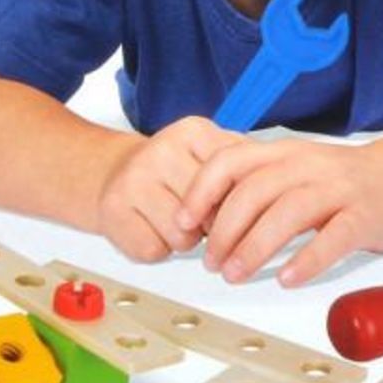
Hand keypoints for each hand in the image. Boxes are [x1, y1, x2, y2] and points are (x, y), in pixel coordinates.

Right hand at [96, 117, 244, 261]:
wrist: (112, 172)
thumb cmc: (169, 171)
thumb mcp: (208, 155)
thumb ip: (241, 169)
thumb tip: (270, 194)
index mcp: (193, 131)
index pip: (234, 183)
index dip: (236, 204)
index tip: (229, 204)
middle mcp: (160, 150)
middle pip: (210, 214)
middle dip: (209, 225)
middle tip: (195, 214)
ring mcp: (133, 179)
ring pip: (183, 237)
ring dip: (183, 241)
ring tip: (172, 221)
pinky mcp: (114, 210)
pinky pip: (154, 251)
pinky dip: (157, 250)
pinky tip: (150, 228)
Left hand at [176, 138, 382, 285]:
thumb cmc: (340, 182)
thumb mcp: (293, 170)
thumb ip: (255, 185)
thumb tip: (203, 218)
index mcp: (283, 152)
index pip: (230, 161)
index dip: (200, 191)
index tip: (181, 221)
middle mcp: (307, 165)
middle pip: (254, 191)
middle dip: (224, 229)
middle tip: (210, 263)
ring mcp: (338, 189)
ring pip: (288, 212)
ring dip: (255, 246)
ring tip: (236, 273)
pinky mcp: (365, 215)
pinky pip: (334, 237)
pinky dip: (308, 259)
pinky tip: (288, 279)